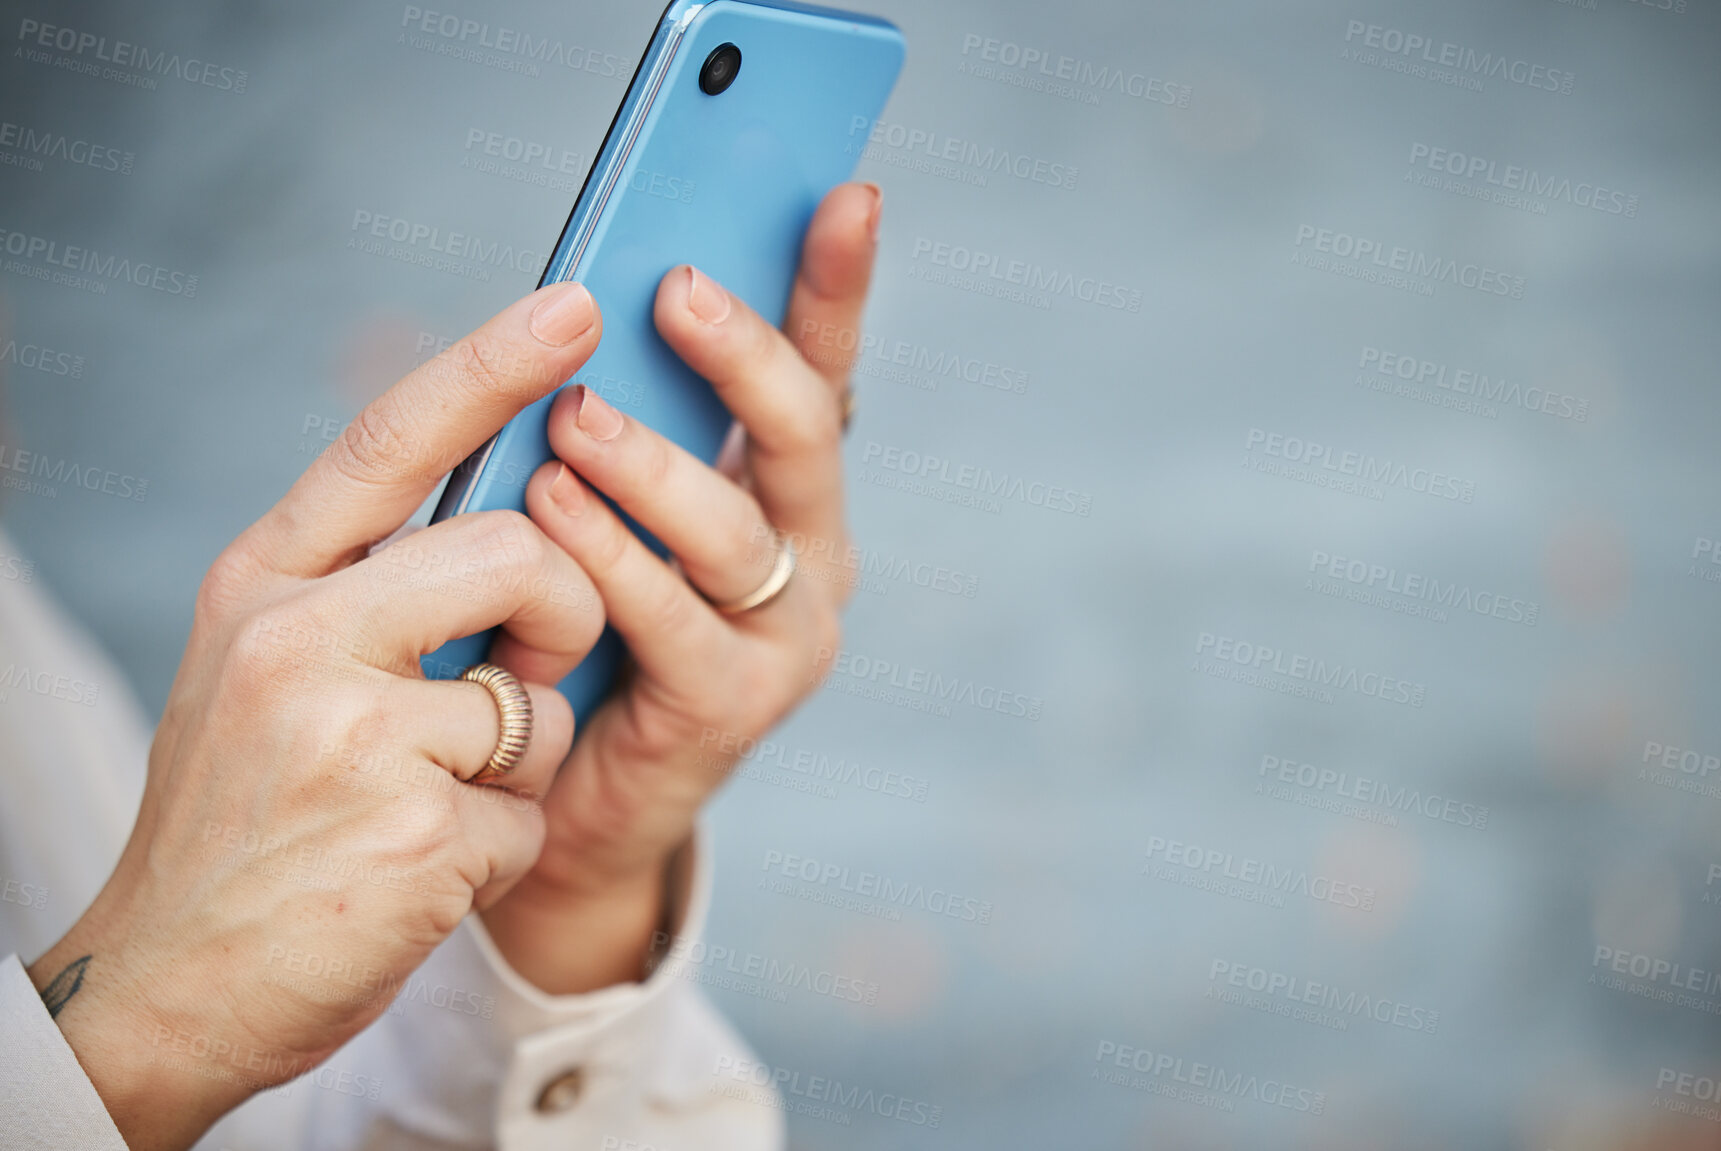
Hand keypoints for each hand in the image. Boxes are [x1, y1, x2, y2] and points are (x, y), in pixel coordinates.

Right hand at [27, 283, 610, 1150]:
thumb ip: (368, 592)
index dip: (490, 365)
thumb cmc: (243, 819)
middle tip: (523, 671)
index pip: (389, 442)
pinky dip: (500, 852)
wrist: (167, 984)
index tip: (576, 304)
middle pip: (513, 551)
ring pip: (538, 699)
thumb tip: (517, 526)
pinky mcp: (414, 835)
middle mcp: (295, 639)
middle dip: (558, 611)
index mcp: (262, 585)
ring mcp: (351, 736)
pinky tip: (418, 878)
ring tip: (429, 803)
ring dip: (517, 763)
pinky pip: (532, 813)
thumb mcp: (267, 673)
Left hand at [480, 183, 879, 991]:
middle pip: (804, 433)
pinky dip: (609, 559)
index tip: (848, 191)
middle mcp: (811, 556)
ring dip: (653, 463)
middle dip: (748, 353)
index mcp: (786, 493)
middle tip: (677, 289)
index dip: (838, 284)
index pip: (823, 371)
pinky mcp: (735, 707)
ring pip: (737, 527)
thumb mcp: (602, 510)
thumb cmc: (572, 628)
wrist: (558, 801)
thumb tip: (584, 300)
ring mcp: (785, 636)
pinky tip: (550, 512)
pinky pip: (672, 617)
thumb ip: (618, 423)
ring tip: (575, 419)